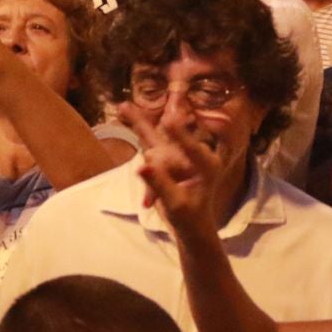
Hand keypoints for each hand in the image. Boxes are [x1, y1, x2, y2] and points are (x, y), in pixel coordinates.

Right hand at [121, 104, 225, 230]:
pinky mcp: (166, 153)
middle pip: (164, 154)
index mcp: (208, 166)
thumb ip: (160, 185)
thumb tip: (141, 166)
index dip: (179, 135)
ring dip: (148, 177)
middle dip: (154, 175)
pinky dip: (137, 125)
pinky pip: (149, 136)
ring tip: (149, 196)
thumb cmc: (189, 217)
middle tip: (150, 196)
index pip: (191, 148)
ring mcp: (179, 152)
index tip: (169, 120)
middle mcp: (195, 154)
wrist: (190, 223)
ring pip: (153, 152)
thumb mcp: (175, 205)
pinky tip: (123, 108)